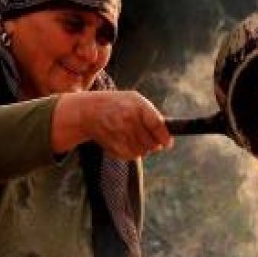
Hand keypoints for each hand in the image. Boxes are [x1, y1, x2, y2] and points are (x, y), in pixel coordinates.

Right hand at [54, 90, 172, 159]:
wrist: (89, 111)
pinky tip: (124, 141)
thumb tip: (168, 139)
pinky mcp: (114, 145)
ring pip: (143, 151)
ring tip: (132, 137)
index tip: (167, 143)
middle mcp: (129, 119)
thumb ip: (153, 116)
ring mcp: (120, 133)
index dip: (164, 137)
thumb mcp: (136, 101)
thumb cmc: (119, 105)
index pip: (157, 126)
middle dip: (154, 143)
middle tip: (147, 138)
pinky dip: (132, 152)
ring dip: (142, 148)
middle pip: (152, 143)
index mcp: (138, 105)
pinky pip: (131, 155)